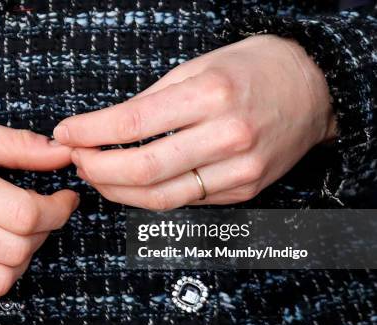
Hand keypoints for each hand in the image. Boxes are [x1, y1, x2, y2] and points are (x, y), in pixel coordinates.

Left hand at [53, 35, 336, 209]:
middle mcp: (227, 136)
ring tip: (96, 174)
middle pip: (143, 169)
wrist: (315, 91)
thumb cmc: (254, 70)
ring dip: (116, 190)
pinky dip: (148, 196)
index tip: (66, 133)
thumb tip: (106, 128)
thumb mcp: (200, 66)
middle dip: (96, 169)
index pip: (133, 123)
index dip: (90, 132)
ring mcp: (239, 170)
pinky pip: (184, 201)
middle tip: (76, 159)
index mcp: (211, 94)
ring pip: (160, 197)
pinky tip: (130, 184)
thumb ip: (153, 100)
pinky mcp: (243, 191)